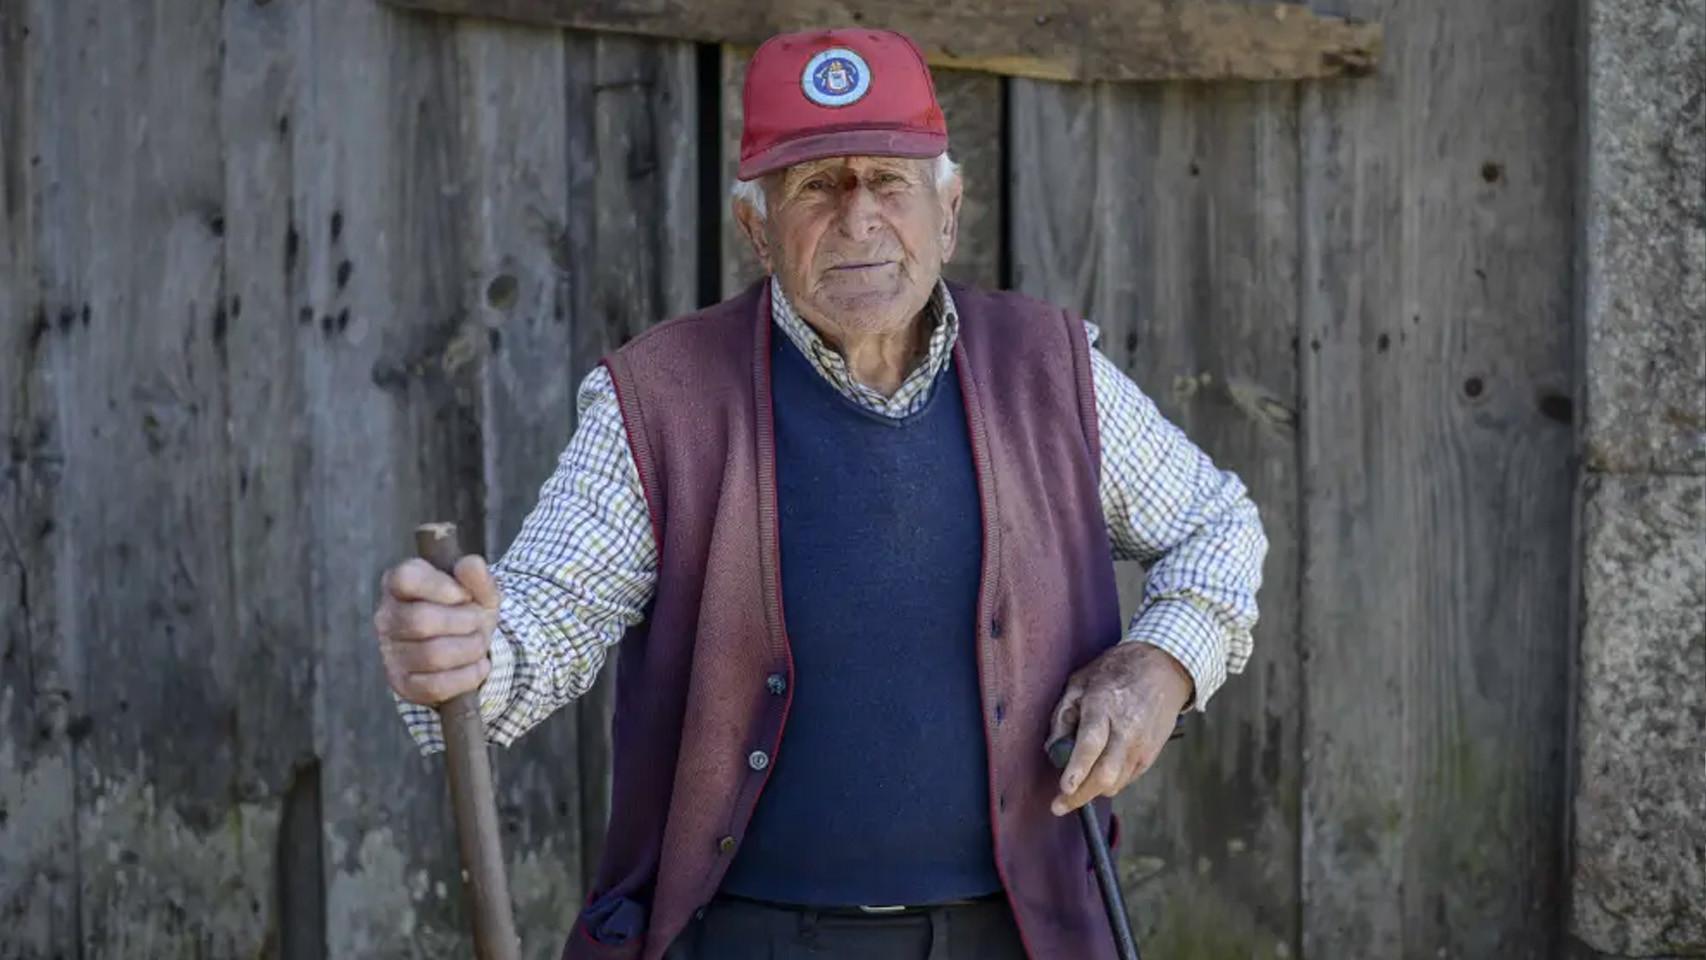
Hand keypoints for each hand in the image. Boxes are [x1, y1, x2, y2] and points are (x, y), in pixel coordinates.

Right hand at [374, 554, 500, 705]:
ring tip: (480, 643)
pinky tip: (479, 666)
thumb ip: (478, 576)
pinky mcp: (402, 683)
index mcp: (399, 584)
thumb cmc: (467, 610)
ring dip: (469, 649)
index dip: (440, 587)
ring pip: (431, 655)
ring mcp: (390, 652)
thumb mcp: (480, 590)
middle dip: (463, 622)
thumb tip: (470, 564)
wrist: (468, 647)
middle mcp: (386, 617)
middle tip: (480, 622)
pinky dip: (467, 676)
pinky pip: (434, 686)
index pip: (405, 579)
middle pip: (420, 620)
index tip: (464, 595)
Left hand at [1047, 642, 1192, 815]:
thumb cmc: (1115, 673)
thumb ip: (1063, 715)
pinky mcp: (1151, 755)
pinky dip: (1109, 782)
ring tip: (1076, 783)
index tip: (1064, 788)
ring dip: (1092, 790)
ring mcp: (1142, 746)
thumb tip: (1053, 749)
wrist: (1162, 669)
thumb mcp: (1079, 682)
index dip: (1077, 769)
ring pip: (1116, 783)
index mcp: (1105, 706)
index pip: (1092, 744)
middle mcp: (1127, 730)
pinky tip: (1097, 772)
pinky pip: (1126, 780)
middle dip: (1080, 796)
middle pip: (1105, 774)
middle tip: (1059, 805)